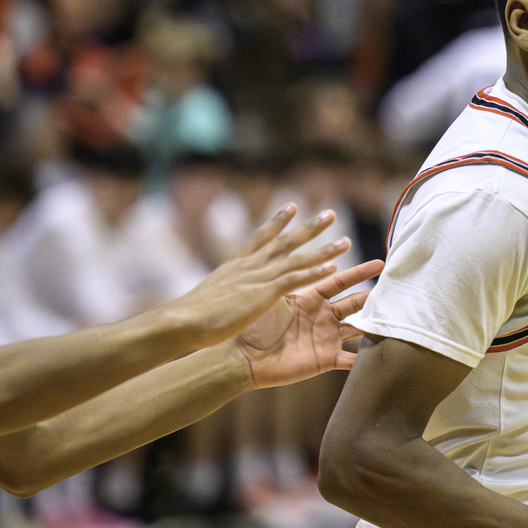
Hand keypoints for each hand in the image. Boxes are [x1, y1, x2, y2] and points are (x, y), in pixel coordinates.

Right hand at [168, 206, 353, 346]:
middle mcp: (249, 266)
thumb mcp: (209, 297)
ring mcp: (258, 277)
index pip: (260, 238)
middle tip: (330, 214)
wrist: (182, 320)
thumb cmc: (190, 316)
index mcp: (235, 266)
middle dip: (309, 227)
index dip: (277, 222)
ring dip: (323, 248)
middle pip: (285, 241)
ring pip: (297, 258)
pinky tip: (332, 267)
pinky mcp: (264, 293)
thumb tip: (219, 295)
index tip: (292, 206)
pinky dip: (314, 271)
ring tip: (345, 240)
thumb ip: (221, 291)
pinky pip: (295, 279)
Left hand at [235, 259, 383, 388]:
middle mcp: (322, 317)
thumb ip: (292, 277)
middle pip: (354, 303)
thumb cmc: (253, 324)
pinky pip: (350, 360)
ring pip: (358, 329)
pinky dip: (365, 359)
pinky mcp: (325, 360)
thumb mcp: (274, 296)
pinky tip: (383, 355)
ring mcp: (326, 339)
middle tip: (397, 288)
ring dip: (375, 324)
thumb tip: (304, 254)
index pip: (340, 281)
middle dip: (374, 296)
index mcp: (310, 298)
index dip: (359, 272)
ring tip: (397, 318)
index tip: (379, 263)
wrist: (242, 356)